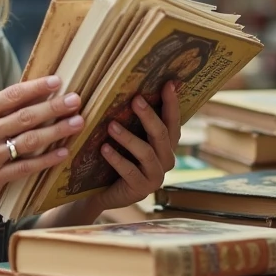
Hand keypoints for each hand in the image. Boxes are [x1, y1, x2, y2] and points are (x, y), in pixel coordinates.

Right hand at [0, 75, 85, 214]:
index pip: (11, 96)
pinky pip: (25, 166)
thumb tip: (21, 97)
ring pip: (30, 140)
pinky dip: (46, 160)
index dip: (36, 88)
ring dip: (57, 131)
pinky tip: (62, 152)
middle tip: (76, 100)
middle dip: (54, 107)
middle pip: (26, 116)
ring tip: (77, 122)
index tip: (57, 81)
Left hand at [79, 81, 179, 214]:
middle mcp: (166, 159)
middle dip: (149, 115)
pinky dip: (117, 158)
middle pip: (162, 134)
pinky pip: (130, 171)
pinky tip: (104, 148)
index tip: (169, 83)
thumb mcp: (126, 137)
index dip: (172, 103)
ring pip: (146, 152)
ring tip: (111, 125)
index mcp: (166, 144)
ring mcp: (156, 176)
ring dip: (128, 137)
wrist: (102, 191)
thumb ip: (132, 119)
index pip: (173, 121)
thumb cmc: (116, 157)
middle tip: (136, 99)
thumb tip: (130, 88)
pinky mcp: (141, 189)